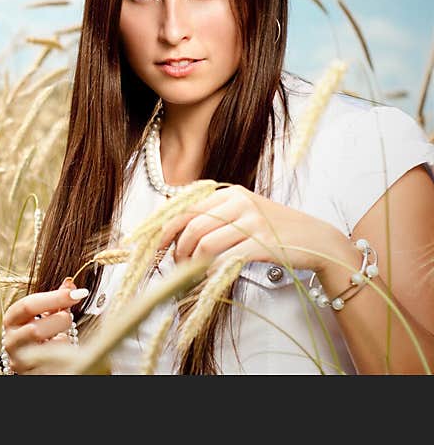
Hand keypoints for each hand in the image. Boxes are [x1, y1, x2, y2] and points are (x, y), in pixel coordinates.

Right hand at [1, 277, 88, 373]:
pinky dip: (64, 358)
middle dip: (59, 322)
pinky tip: (64, 353)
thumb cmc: (39, 333)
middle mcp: (10, 341)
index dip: (54, 298)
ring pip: (45, 351)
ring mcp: (19, 361)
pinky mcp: (30, 375)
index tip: (76, 293)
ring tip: (64, 336)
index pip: (28, 305)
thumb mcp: (44, 314)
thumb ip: (56, 300)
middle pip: (35, 330)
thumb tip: (70, 283)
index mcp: (12, 319)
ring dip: (61, 341)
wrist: (32, 361)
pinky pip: (53, 366)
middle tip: (69, 318)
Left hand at [158, 184, 341, 273]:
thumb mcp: (244, 213)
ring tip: (190, 274)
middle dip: (177, 249)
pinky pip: (225, 258)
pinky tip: (209, 278)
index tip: (154, 244)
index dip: (165, 227)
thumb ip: (214, 217)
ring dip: (191, 263)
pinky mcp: (263, 242)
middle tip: (174, 266)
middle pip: (192, 226)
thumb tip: (176, 231)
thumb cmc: (276, 230)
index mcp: (230, 193)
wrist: (317, 239)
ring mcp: (252, 221)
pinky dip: (211, 271)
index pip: (186, 207)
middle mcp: (239, 202)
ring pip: (205, 243)